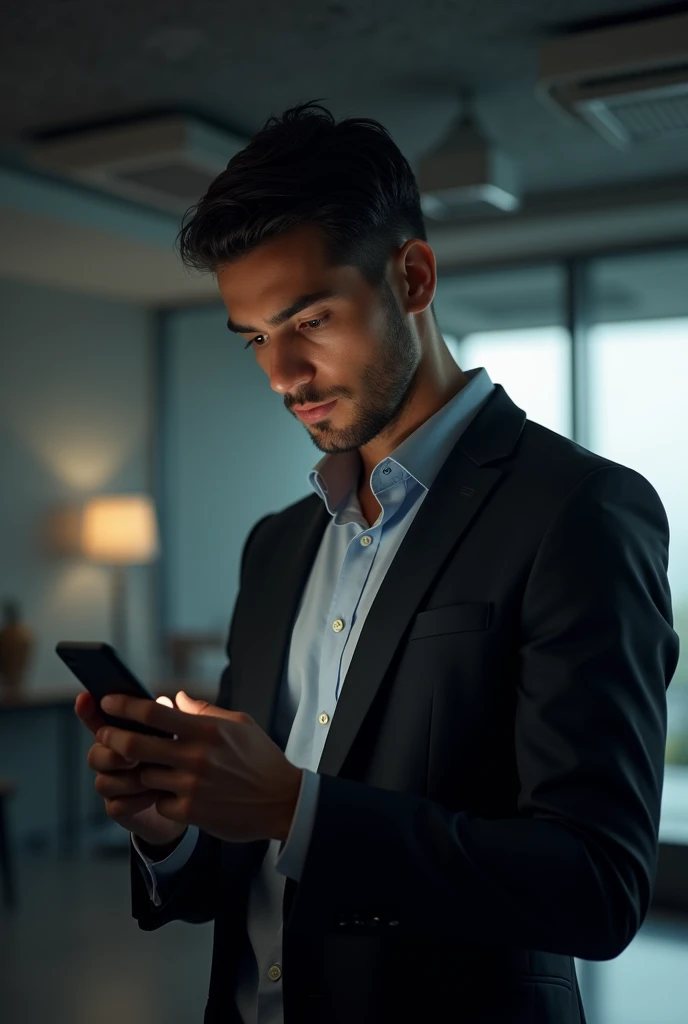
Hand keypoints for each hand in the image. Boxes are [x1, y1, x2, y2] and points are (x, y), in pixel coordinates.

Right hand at [75, 691, 187, 846]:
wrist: (190, 800)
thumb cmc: (182, 760)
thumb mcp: (182, 735)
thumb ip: (172, 717)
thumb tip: (164, 700)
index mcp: (122, 734)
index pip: (98, 720)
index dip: (87, 710)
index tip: (86, 698)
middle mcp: (112, 758)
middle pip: (94, 754)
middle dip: (113, 754)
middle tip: (134, 756)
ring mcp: (114, 785)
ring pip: (103, 782)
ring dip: (129, 780)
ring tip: (154, 778)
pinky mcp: (120, 808)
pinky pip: (116, 806)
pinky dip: (135, 801)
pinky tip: (155, 795)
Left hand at [93, 691, 303, 843]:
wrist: (283, 802)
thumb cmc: (261, 760)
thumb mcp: (240, 724)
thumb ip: (204, 711)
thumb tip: (176, 697)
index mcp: (207, 730)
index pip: (154, 713)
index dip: (125, 706)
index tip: (109, 701)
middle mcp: (196, 757)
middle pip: (136, 745)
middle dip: (112, 737)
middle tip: (104, 733)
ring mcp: (191, 787)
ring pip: (143, 775)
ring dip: (136, 769)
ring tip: (134, 763)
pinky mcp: (190, 813)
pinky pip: (158, 802)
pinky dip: (158, 796)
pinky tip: (167, 791)